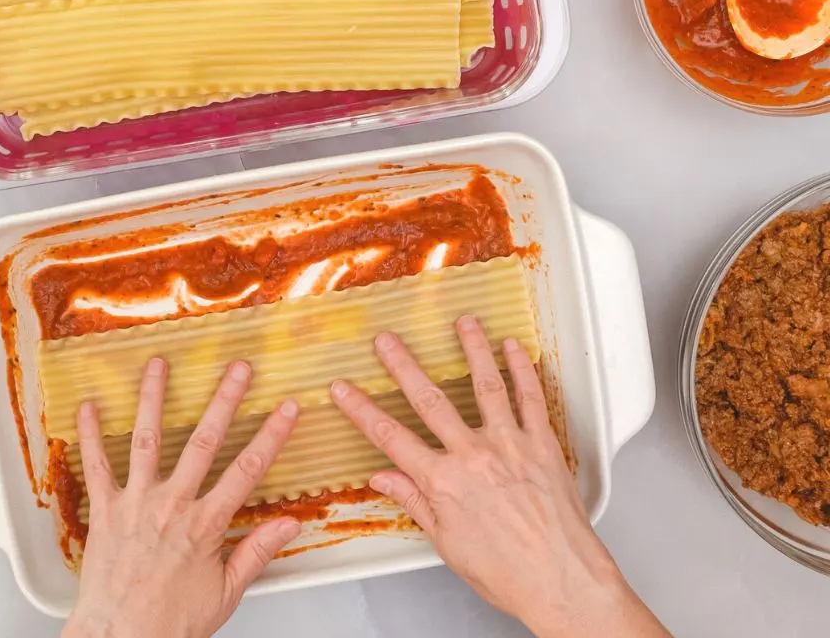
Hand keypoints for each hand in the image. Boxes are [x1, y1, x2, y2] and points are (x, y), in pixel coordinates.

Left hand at [63, 358, 301, 637]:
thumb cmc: (169, 623)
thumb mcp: (226, 593)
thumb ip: (257, 552)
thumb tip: (289, 525)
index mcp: (205, 524)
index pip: (247, 470)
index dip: (271, 436)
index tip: (286, 409)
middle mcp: (171, 505)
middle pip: (204, 442)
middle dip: (224, 401)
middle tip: (238, 369)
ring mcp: (135, 503)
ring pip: (147, 440)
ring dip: (154, 398)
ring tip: (159, 365)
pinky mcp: (104, 510)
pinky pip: (95, 466)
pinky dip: (90, 435)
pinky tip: (89, 406)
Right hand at [331, 316, 668, 637]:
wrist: (560, 581)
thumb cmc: (508, 571)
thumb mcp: (446, 542)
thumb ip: (415, 502)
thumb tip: (384, 479)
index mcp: (442, 482)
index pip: (390, 437)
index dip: (361, 411)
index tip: (343, 390)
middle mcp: (473, 455)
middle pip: (429, 400)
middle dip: (402, 366)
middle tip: (386, 340)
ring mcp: (509, 445)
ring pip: (485, 385)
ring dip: (472, 349)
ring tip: (463, 322)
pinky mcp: (543, 445)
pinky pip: (532, 399)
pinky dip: (523, 370)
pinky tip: (513, 349)